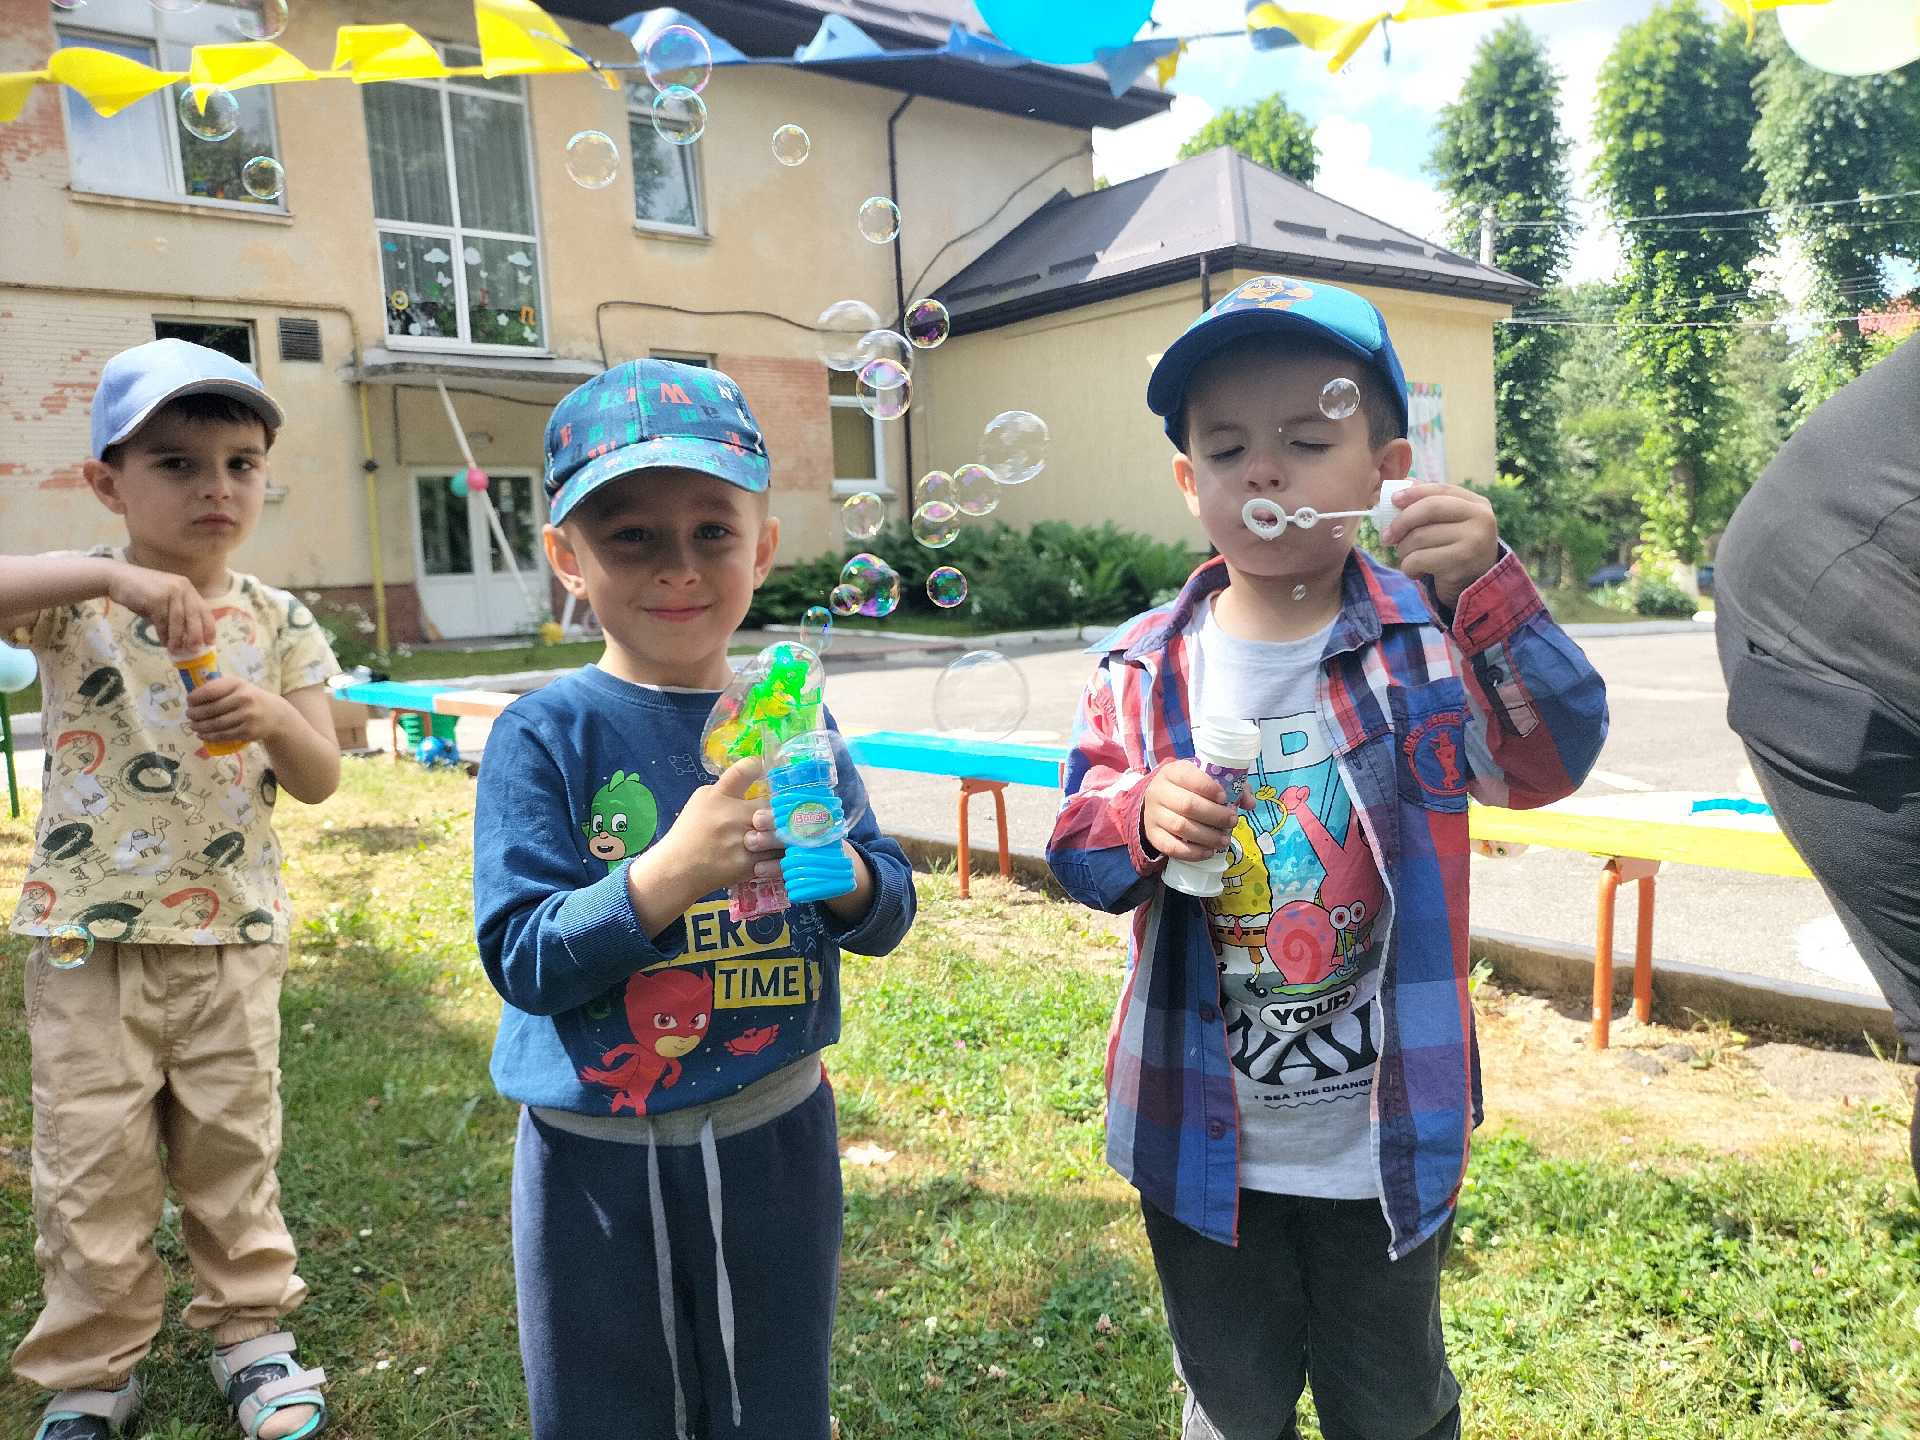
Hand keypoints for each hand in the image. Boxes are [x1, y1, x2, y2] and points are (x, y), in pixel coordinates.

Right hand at [107, 563, 214, 653]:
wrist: (117, 579)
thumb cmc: (142, 593)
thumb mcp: (165, 601)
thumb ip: (177, 614)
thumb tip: (187, 639)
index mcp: (187, 588)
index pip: (204, 609)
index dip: (209, 627)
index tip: (210, 642)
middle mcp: (182, 587)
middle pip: (194, 616)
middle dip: (196, 635)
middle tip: (195, 650)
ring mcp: (169, 591)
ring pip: (178, 620)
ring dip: (178, 638)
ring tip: (176, 650)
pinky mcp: (156, 598)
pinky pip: (163, 621)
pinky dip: (164, 634)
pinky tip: (163, 643)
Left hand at [185, 676, 293, 746]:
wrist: (276, 715)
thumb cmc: (250, 699)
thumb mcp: (239, 687)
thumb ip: (219, 687)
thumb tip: (192, 697)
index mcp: (238, 685)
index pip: (210, 691)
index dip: (195, 697)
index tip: (189, 702)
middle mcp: (244, 699)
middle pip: (211, 709)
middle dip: (195, 714)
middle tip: (189, 716)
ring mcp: (247, 716)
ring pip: (215, 724)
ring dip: (200, 727)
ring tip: (193, 726)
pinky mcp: (248, 732)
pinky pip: (223, 735)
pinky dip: (209, 736)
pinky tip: (202, 735)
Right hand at [650, 755, 784, 898]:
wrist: (678, 869)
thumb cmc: (688, 832)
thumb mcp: (701, 800)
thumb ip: (727, 788)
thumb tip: (753, 777)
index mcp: (719, 796)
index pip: (744, 770)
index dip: (759, 765)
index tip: (764, 767)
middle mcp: (734, 816)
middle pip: (775, 804)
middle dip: (786, 805)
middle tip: (791, 808)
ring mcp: (744, 841)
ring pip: (782, 832)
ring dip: (790, 831)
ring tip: (792, 831)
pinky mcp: (750, 865)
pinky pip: (779, 857)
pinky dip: (785, 853)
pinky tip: (786, 850)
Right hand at [1142, 761, 1238, 862]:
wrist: (1159, 802)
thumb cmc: (1189, 789)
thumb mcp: (1206, 780)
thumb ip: (1231, 786)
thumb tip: (1250, 803)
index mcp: (1172, 772)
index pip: (1188, 776)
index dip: (1208, 788)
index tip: (1225, 798)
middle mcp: (1159, 791)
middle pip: (1187, 805)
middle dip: (1215, 815)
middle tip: (1233, 821)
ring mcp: (1153, 815)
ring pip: (1180, 827)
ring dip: (1207, 836)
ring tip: (1225, 840)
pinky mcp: (1153, 835)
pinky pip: (1171, 847)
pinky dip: (1192, 853)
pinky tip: (1208, 852)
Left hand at [1380, 483, 1499, 609]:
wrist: (1475, 584)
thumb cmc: (1454, 549)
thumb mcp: (1449, 523)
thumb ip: (1430, 503)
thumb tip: (1401, 486)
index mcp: (1477, 504)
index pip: (1441, 489)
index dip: (1414, 493)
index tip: (1393, 500)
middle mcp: (1481, 519)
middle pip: (1430, 508)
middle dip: (1401, 521)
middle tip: (1386, 536)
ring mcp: (1473, 540)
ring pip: (1420, 536)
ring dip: (1403, 550)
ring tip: (1407, 557)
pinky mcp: (1461, 563)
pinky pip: (1419, 559)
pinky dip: (1408, 567)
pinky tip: (1416, 572)